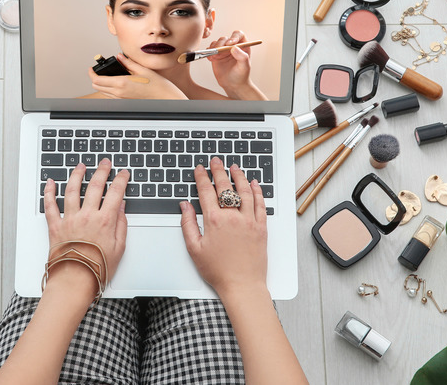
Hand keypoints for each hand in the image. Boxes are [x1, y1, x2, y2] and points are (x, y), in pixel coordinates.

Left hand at [42, 160, 128, 293]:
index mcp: (105, 221)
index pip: (115, 193)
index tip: (123, 173)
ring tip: (81, 166)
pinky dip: (49, 192)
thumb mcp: (119, 248)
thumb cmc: (97, 268)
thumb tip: (121, 208)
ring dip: (77, 175)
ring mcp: (70, 219)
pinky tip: (50, 182)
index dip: (121, 180)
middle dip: (101, 171)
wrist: (75, 281)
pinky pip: (50, 205)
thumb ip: (121, 225)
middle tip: (104, 163)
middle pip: (95, 186)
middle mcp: (87, 216)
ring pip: (72, 190)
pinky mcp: (55, 226)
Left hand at [88, 54, 187, 98]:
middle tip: (98, 71)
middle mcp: (119, 92)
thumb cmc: (157, 85)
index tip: (92, 68)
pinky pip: (111, 95)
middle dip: (95, 78)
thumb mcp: (142, 70)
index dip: (92, 73)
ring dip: (102, 84)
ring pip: (103, 92)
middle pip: (97, 87)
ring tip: (107, 75)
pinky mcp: (125, 101)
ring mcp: (122, 98)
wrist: (165, 98)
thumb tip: (119, 57)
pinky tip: (116, 83)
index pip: (97, 80)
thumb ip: (128, 63)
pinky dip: (109, 89)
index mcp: (122, 83)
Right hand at [179, 158, 267, 295]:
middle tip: (216, 161)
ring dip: (239, 176)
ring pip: (245, 191)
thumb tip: (184, 206)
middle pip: (225, 187)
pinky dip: (257, 191)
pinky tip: (254, 184)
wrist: (242, 285)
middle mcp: (233, 217)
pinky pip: (260, 204)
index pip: (206, 191)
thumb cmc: (218, 271)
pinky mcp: (261, 227)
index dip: (202, 177)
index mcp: (214, 221)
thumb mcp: (195, 249)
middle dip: (219, 171)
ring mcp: (249, 221)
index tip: (200, 169)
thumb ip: (188, 224)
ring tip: (234, 167)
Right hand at [206, 31, 262, 99]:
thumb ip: (242, 57)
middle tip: (219, 53)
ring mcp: (223, 50)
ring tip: (215, 57)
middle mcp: (233, 46)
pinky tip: (211, 59)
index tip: (230, 43)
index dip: (234, 36)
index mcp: (243, 46)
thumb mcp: (244, 67)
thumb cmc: (241, 75)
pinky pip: (210, 48)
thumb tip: (235, 47)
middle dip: (221, 44)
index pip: (239, 35)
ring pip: (217, 42)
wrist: (232, 84)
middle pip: (225, 38)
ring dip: (214, 48)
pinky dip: (209, 52)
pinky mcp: (216, 54)